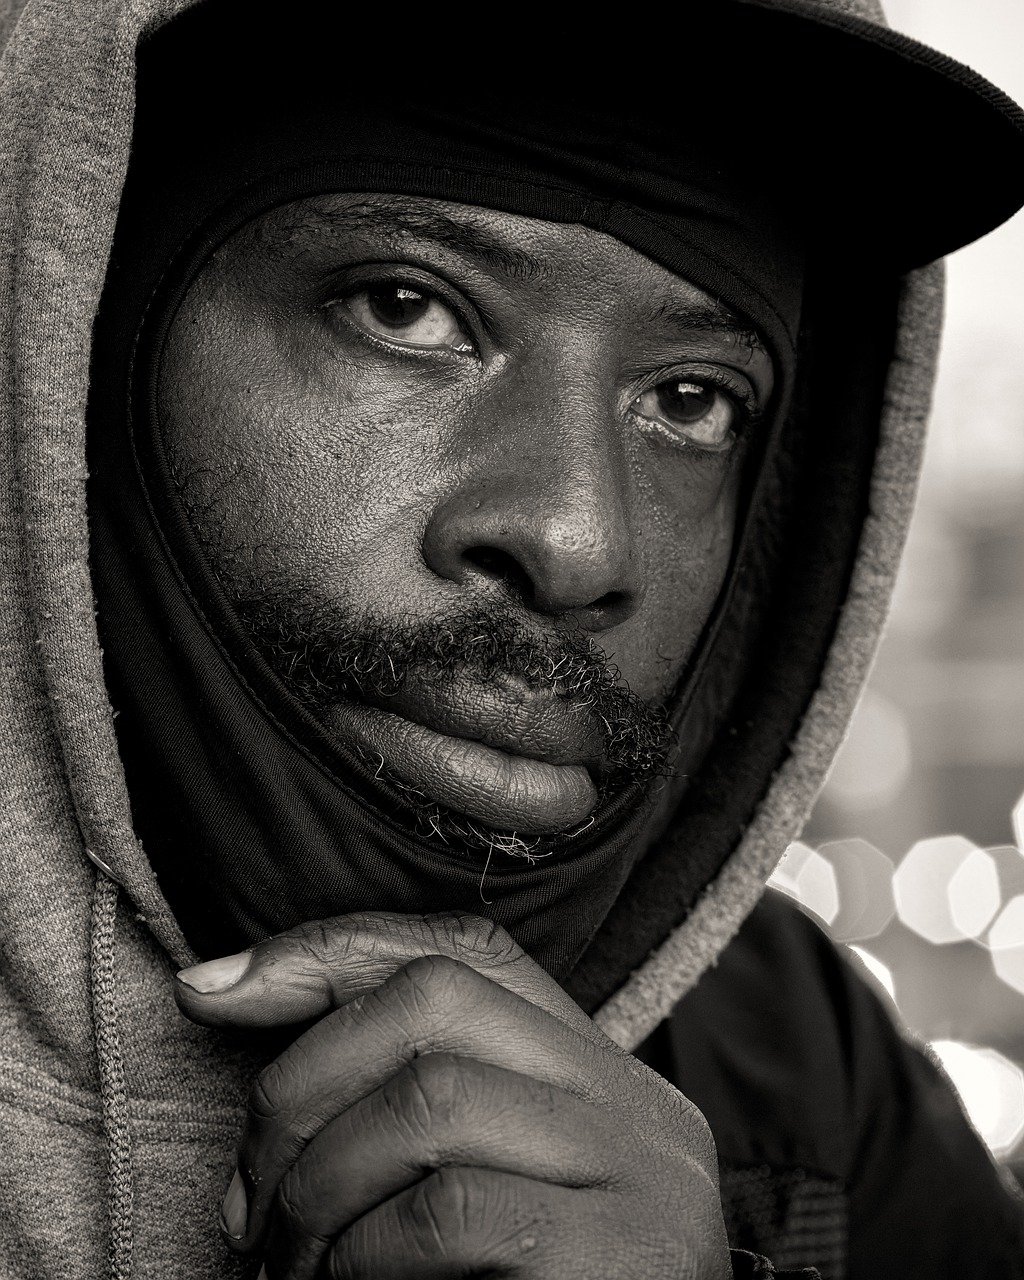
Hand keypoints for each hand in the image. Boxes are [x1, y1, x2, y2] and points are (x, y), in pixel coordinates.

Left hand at [176, 911, 731, 1279]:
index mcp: (595, 1070)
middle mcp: (627, 1099)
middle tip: (248, 1201)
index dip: (332, 952)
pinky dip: (363, 1252)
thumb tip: (214, 992)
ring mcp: (635, 1169)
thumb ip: (401, 1105)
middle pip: (435, 998)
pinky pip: (449, 1214)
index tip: (212, 993)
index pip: (465, 950)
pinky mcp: (621, 1253)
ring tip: (289, 1262)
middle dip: (302, 1082)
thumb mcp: (476, 1185)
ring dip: (319, 1184)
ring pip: (430, 1099)